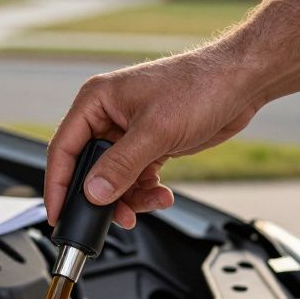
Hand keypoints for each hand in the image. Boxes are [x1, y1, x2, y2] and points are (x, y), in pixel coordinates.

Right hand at [44, 44, 265, 229]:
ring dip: (130, 197)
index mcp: (97, 101)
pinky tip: (162, 194)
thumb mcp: (155, 131)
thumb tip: (93, 193)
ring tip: (152, 202)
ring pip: (114, 178)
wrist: (241, 82)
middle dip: (104, 196)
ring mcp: (130, 131)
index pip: (64, 148)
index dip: (59, 184)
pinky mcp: (151, 144)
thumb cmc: (200, 86)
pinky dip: (146, 191)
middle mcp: (109, 116)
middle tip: (117, 217)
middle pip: (89, 168)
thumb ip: (120, 165)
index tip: (60, 214)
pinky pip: (136, 177)